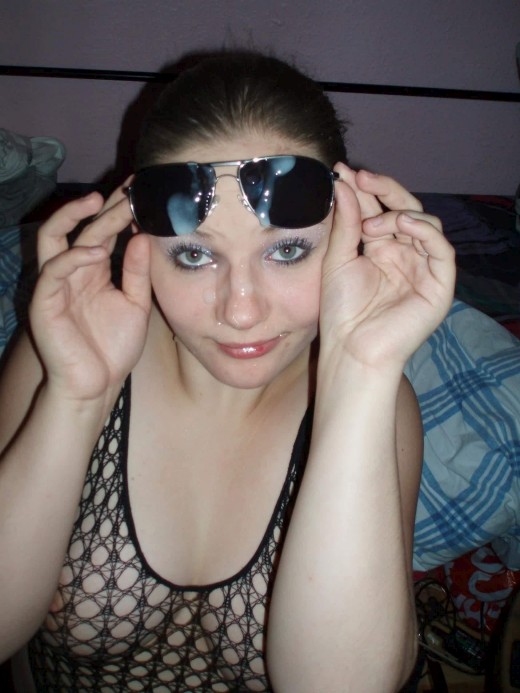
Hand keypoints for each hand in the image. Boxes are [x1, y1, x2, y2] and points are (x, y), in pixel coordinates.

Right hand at [29, 185, 151, 400]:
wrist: (98, 385)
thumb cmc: (114, 347)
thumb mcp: (135, 303)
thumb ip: (138, 272)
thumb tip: (143, 236)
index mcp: (92, 271)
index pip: (101, 232)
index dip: (119, 211)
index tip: (141, 192)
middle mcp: (72, 272)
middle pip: (80, 227)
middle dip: (103, 207)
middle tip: (128, 188)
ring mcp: (55, 285)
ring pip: (54, 237)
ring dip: (75, 217)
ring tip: (100, 202)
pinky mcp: (44, 303)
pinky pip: (53, 270)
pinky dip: (73, 257)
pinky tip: (96, 250)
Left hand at [319, 164, 455, 368]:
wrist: (352, 349)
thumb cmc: (342, 311)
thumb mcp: (338, 260)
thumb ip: (345, 223)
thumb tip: (345, 184)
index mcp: (380, 248)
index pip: (378, 210)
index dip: (363, 190)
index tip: (342, 171)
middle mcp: (404, 254)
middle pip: (404, 210)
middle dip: (384, 190)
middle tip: (361, 178)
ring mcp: (422, 267)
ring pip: (426, 224)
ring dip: (400, 214)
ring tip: (372, 224)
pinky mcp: (438, 284)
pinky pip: (441, 250)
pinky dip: (426, 231)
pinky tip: (404, 223)